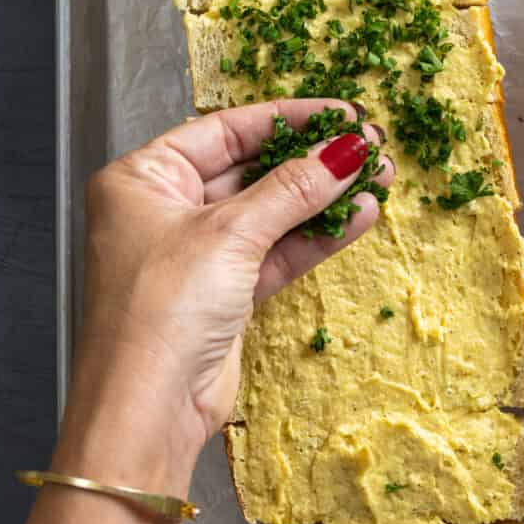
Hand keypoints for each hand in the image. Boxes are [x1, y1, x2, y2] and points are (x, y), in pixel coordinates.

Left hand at [60, 100, 394, 478]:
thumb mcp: (230, 233)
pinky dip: (317, 237)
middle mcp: (166, 210)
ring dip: (325, 198)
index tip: (341, 114)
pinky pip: (278, 252)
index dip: (287, 119)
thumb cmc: (159, 311)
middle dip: (313, 160)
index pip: (225, 130)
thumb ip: (293, 188)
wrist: (148, 408)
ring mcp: (198, 254)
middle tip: (369, 146)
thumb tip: (345, 149)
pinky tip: (360, 216)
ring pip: (272, 213)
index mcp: (143, 179)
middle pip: (252, 169)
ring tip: (379, 178)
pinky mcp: (226, 293)